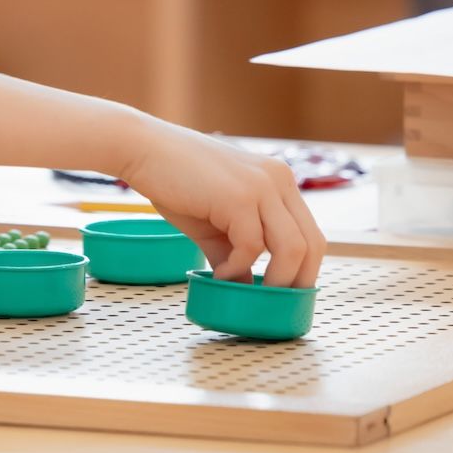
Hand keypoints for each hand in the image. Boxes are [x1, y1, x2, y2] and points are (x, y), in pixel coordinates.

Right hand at [118, 120, 327, 287]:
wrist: (140, 149)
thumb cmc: (171, 180)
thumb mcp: (212, 222)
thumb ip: (233, 251)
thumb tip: (243, 287)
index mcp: (277, 182)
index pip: (310, 234)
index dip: (304, 269)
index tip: (284, 294)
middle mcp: (278, 180)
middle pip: (312, 244)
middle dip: (296, 281)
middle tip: (272, 303)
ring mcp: (261, 186)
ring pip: (293, 248)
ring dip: (274, 280)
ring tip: (246, 293)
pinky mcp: (238, 197)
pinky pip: (252, 246)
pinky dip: (237, 267)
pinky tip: (217, 273)